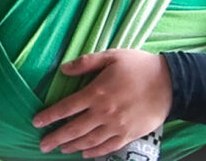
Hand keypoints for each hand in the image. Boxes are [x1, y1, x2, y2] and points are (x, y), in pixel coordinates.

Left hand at [33, 49, 171, 157]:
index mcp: (97, 92)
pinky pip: (107, 148)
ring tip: (60, 149)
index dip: (50, 116)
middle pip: (74, 129)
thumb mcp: (112, 56)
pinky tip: (84, 153)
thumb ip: (87, 62)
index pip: (67, 107)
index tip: (36, 122)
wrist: (169, 83)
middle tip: (42, 145)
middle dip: (55, 138)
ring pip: (88, 141)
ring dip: (71, 146)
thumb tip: (64, 69)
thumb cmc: (139, 66)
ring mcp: (116, 126)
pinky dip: (94, 152)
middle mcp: (104, 112)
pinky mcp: (128, 135)